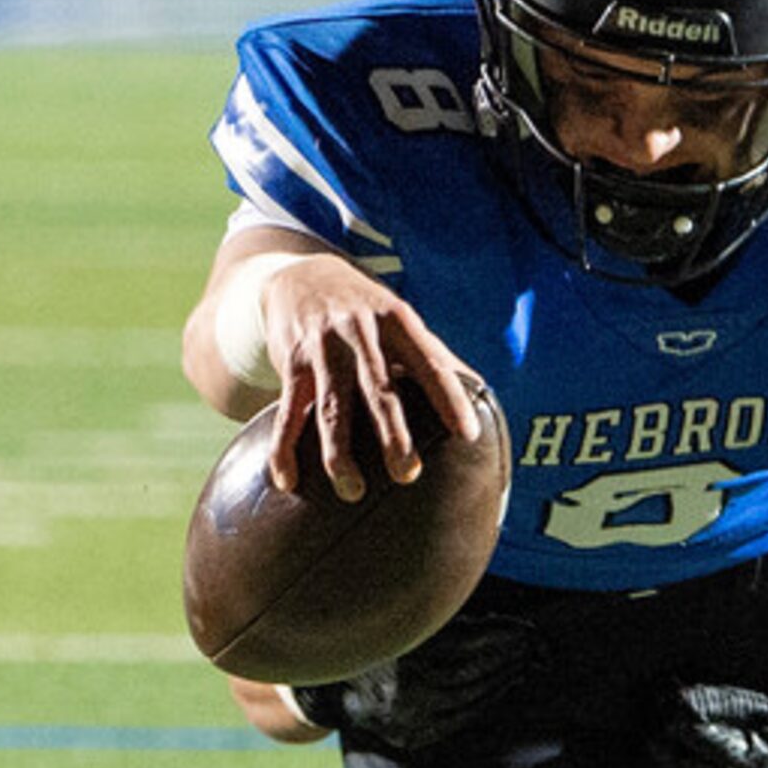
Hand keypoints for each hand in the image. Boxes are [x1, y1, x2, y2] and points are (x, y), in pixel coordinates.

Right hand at [257, 255, 486, 501]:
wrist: (303, 276)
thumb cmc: (368, 310)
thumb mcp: (402, 321)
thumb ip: (436, 356)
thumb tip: (483, 396)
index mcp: (399, 322)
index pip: (430, 363)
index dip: (450, 398)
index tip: (467, 435)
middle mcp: (361, 333)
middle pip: (378, 390)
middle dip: (392, 434)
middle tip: (407, 475)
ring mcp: (323, 349)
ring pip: (331, 407)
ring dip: (339, 453)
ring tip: (352, 490)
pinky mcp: (291, 364)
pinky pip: (287, 413)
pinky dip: (284, 449)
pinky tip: (289, 481)